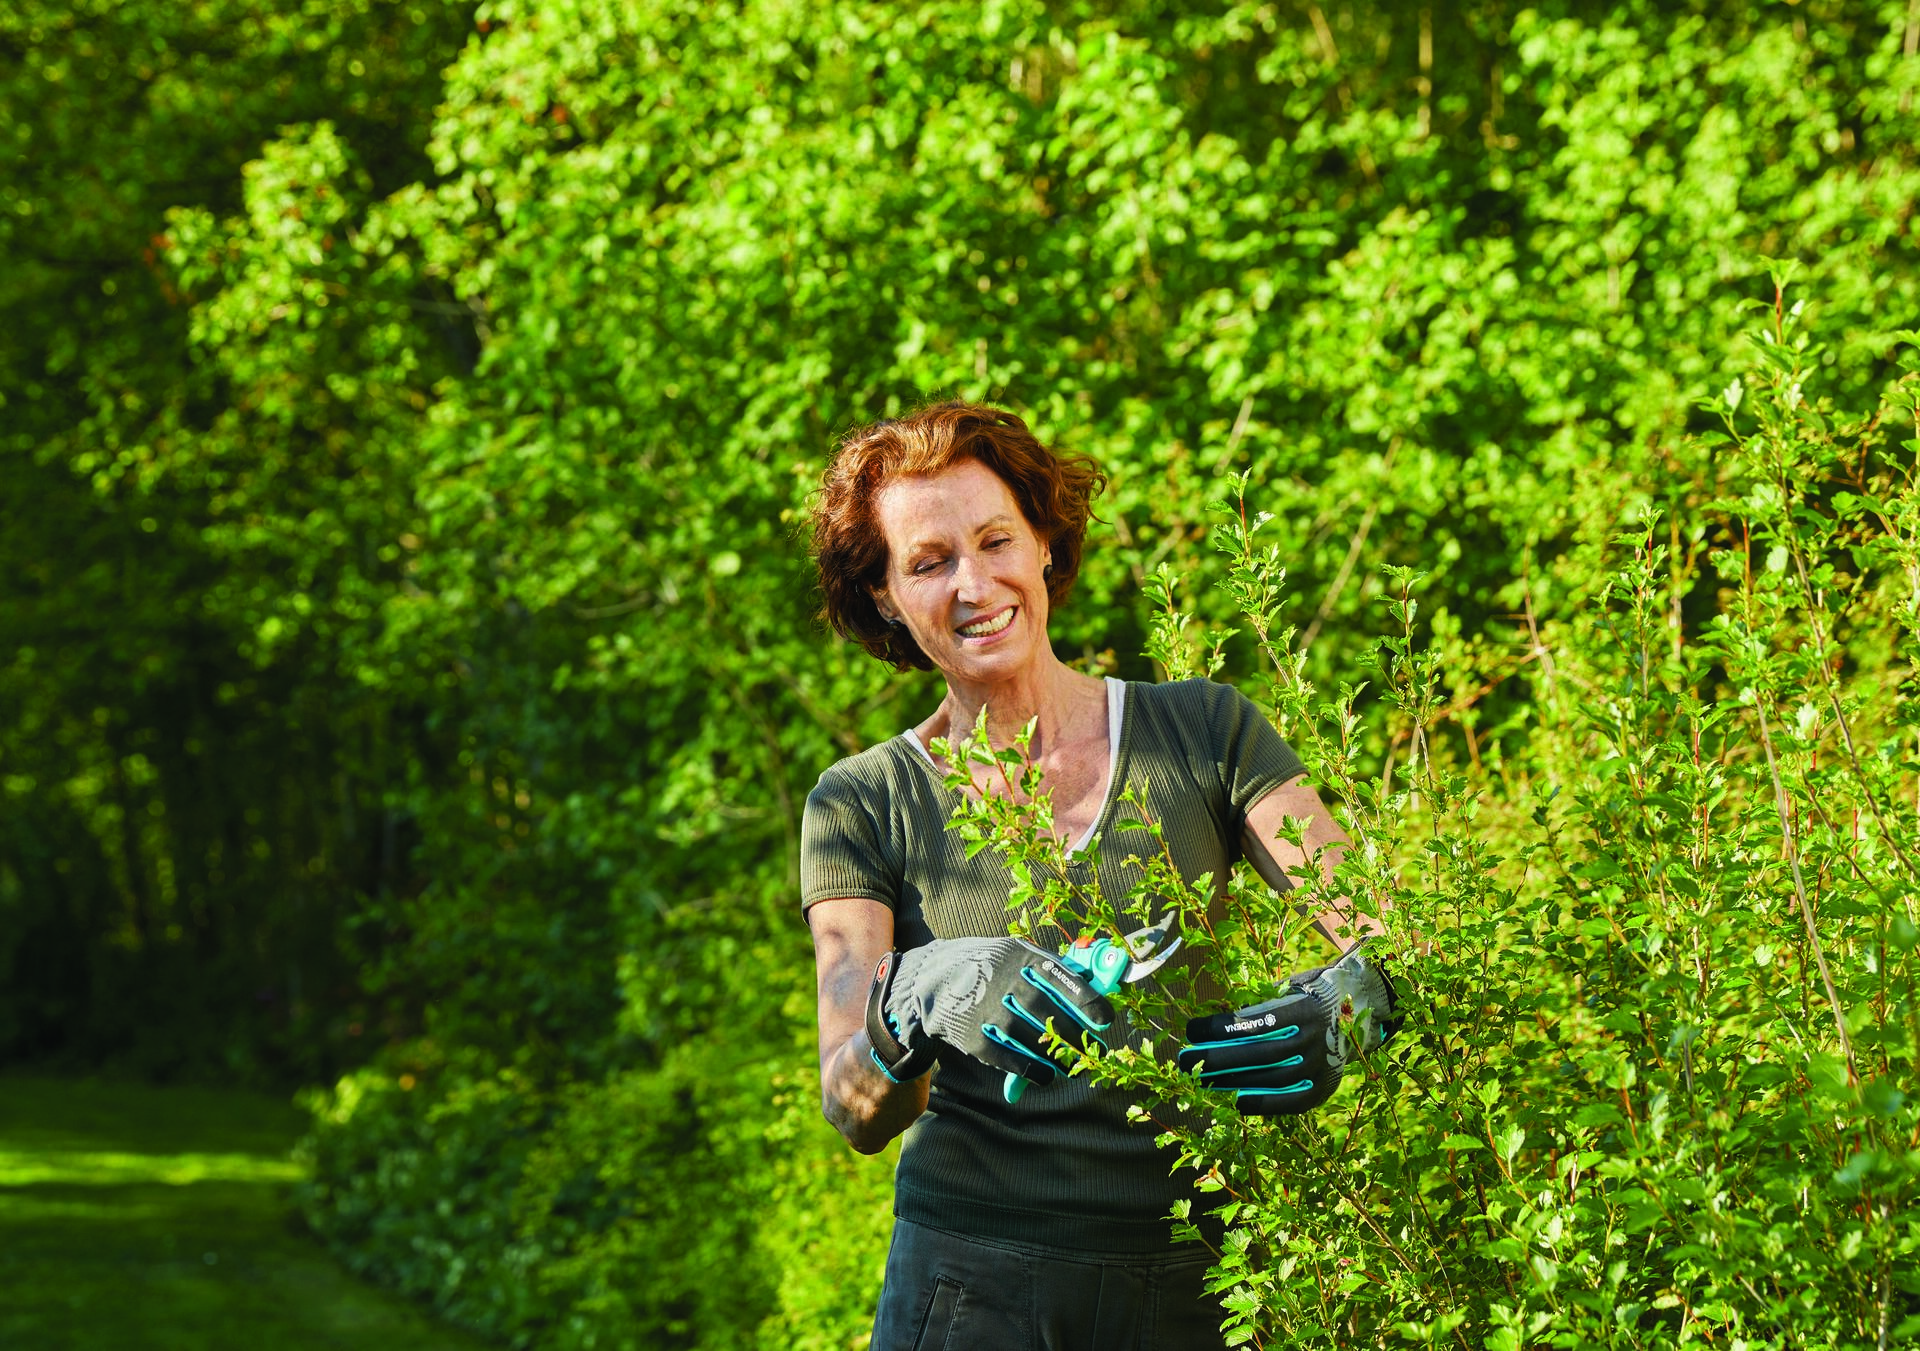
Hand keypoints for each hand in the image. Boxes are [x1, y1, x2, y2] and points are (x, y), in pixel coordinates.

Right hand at [865, 937, 1114, 1088]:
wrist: (933, 980)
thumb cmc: (987, 967)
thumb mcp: (1014, 953)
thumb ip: (1051, 966)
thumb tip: (1095, 978)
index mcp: (1020, 956)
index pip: (1060, 976)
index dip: (1086, 999)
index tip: (1106, 1020)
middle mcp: (1004, 980)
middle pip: (1049, 1012)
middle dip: (1076, 1036)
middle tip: (1095, 1052)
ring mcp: (986, 1009)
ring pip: (1031, 1038)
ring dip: (1058, 1057)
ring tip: (1074, 1067)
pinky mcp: (972, 1035)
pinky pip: (1009, 1057)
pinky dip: (1032, 1070)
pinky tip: (1046, 1075)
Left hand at [1177, 943, 1400, 1114]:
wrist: (1354, 1011)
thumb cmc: (1306, 997)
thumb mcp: (1285, 991)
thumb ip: (1257, 1010)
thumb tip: (1214, 1028)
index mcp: (1304, 1008)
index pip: (1257, 1022)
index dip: (1222, 1028)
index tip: (1192, 1030)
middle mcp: (1316, 1038)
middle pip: (1260, 1054)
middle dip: (1218, 1058)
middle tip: (1184, 1060)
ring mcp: (1322, 1065)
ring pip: (1272, 1079)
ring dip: (1232, 1081)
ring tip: (1201, 1080)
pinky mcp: (1324, 1087)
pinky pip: (1291, 1101)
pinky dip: (1263, 1104)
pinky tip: (1236, 1101)